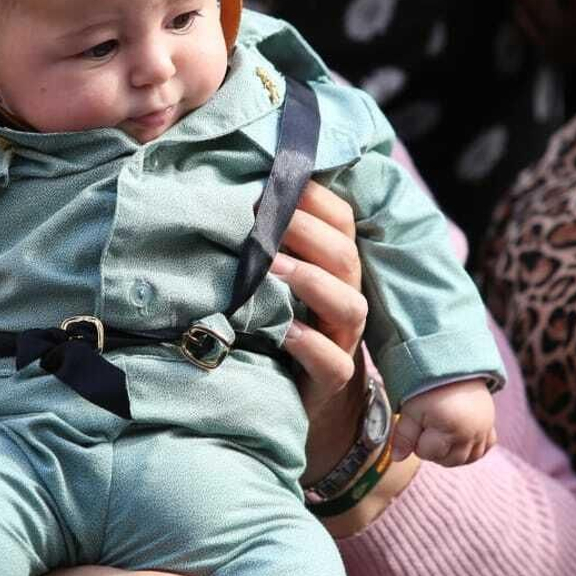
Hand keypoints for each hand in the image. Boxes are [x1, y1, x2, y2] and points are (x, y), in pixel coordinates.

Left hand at [273, 180, 369, 482]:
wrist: (306, 398)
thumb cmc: (285, 324)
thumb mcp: (280, 282)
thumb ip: (267, 243)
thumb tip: (227, 191)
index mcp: (336, 267)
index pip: (341, 221)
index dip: (315, 198)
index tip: (279, 177)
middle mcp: (345, 298)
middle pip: (343, 256)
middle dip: (307, 231)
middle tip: (266, 214)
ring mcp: (342, 340)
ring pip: (348, 304)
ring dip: (311, 280)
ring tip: (272, 265)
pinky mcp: (330, 380)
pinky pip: (332, 361)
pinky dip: (310, 344)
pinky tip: (285, 331)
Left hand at [396, 379, 495, 466]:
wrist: (453, 366)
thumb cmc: (427, 387)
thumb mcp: (411, 409)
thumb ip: (403, 436)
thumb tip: (396, 458)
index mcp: (449, 429)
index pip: (427, 454)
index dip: (417, 442)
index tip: (417, 424)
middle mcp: (470, 433)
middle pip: (448, 461)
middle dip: (433, 450)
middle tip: (427, 429)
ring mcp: (483, 431)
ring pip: (467, 459)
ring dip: (451, 453)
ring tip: (440, 435)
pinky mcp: (489, 426)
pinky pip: (484, 449)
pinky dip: (471, 449)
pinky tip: (459, 439)